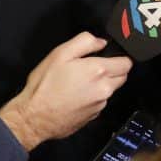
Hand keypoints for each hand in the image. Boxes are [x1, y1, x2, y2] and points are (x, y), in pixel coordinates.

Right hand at [0, 33, 132, 151]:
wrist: (34, 118)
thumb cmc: (45, 84)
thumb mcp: (60, 53)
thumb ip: (85, 42)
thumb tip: (101, 43)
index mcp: (99, 71)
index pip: (126, 63)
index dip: (119, 58)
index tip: (108, 57)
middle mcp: (104, 89)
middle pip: (122, 77)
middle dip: (113, 71)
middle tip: (92, 68)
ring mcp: (100, 105)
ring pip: (111, 90)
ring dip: (102, 85)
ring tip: (79, 83)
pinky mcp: (93, 117)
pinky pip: (100, 103)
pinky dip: (93, 98)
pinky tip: (76, 97)